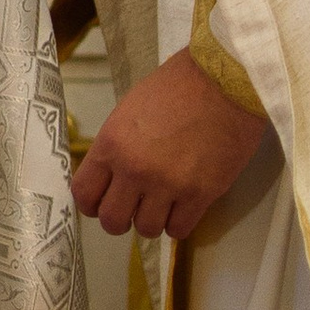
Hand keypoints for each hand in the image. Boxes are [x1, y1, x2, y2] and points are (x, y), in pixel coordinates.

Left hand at [72, 51, 267, 241]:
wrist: (224, 79)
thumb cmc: (178, 86)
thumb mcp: (130, 110)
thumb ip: (117, 146)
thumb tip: (110, 175)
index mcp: (112, 144)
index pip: (84, 194)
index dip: (92, 204)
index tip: (102, 203)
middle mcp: (134, 169)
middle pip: (112, 220)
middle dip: (119, 219)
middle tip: (132, 209)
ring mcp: (168, 184)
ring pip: (146, 229)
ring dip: (152, 221)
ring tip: (161, 205)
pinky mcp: (201, 193)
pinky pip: (179, 229)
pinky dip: (178, 223)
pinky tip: (182, 207)